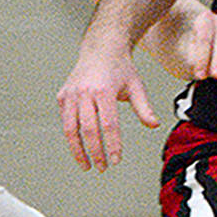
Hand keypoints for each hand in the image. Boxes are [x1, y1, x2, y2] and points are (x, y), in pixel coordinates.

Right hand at [58, 46, 158, 172]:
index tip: (115, 160)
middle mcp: (84, 92)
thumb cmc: (120, 68)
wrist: (101, 49)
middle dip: (95, 152)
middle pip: (88, 130)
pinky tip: (79, 147)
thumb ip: (144, 108)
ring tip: (86, 165)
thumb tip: (154, 125)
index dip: (112, 145)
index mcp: (104, 90)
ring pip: (70, 129)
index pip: (109, 125)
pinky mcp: (63, 96)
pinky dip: (71, 136)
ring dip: (77, 150)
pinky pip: (65, 121)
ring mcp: (71, 94)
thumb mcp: (136, 86)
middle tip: (102, 167)